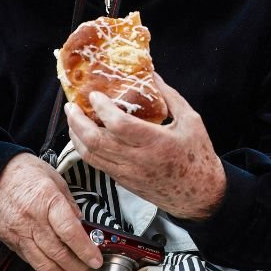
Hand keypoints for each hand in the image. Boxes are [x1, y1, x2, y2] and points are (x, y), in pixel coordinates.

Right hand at [0, 153, 102, 270]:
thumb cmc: (27, 173)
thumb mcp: (56, 180)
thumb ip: (70, 204)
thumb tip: (82, 224)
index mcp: (47, 200)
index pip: (70, 232)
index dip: (85, 250)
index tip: (96, 260)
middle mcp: (32, 220)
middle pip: (57, 252)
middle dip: (77, 266)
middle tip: (89, 268)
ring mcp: (19, 233)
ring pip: (42, 262)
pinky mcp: (10, 241)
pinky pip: (29, 260)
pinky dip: (45, 267)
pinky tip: (55, 266)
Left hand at [66, 74, 226, 220]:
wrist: (199, 195)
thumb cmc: (198, 156)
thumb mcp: (191, 121)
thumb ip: (170, 97)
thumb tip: (153, 76)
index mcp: (156, 142)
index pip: (119, 125)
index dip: (102, 109)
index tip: (94, 95)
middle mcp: (137, 160)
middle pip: (96, 141)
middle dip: (77, 122)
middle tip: (71, 106)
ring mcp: (127, 173)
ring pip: (90, 155)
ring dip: (76, 136)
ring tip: (72, 119)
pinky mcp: (123, 181)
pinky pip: (97, 164)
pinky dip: (86, 149)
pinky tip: (85, 137)